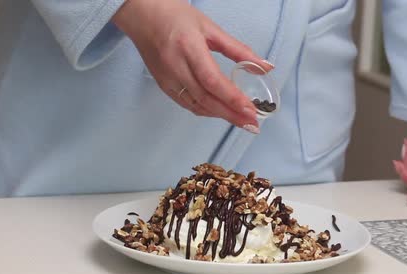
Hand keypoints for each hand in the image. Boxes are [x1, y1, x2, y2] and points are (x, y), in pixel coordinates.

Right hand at [112, 0, 273, 132]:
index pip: (212, 80)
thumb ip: (239, 50)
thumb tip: (264, 66)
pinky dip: (206, 111)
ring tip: (242, 121)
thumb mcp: (211, 28)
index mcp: (188, 48)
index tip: (250, 109)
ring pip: (196, 105)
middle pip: (206, 99)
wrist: (142, 15)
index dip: (232, 98)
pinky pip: (187, 104)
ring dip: (220, 116)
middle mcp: (175, 66)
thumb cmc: (174, 16)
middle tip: (252, 124)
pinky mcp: (163, 85)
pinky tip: (220, 112)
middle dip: (231, 114)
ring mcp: (167, 78)